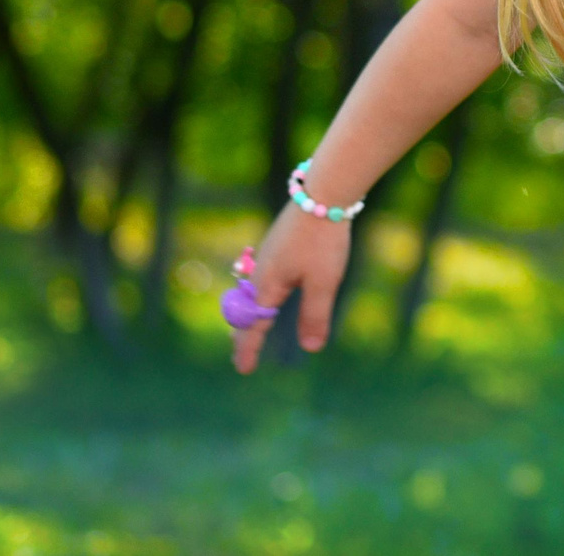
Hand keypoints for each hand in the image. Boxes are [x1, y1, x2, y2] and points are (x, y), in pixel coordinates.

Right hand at [229, 204, 348, 373]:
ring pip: (250, 292)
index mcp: (268, 285)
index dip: (249, 349)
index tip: (243, 370)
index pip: (254, 326)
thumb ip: (315, 315)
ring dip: (247, 314)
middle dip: (242, 335)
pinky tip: (266, 291)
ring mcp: (267, 255)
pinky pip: (258, 278)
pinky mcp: (276, 244)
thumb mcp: (323, 282)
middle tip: (239, 355)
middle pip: (245, 310)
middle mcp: (261, 271)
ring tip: (250, 327)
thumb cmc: (323, 240)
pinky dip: (256, 296)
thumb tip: (310, 348)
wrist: (322, 193)